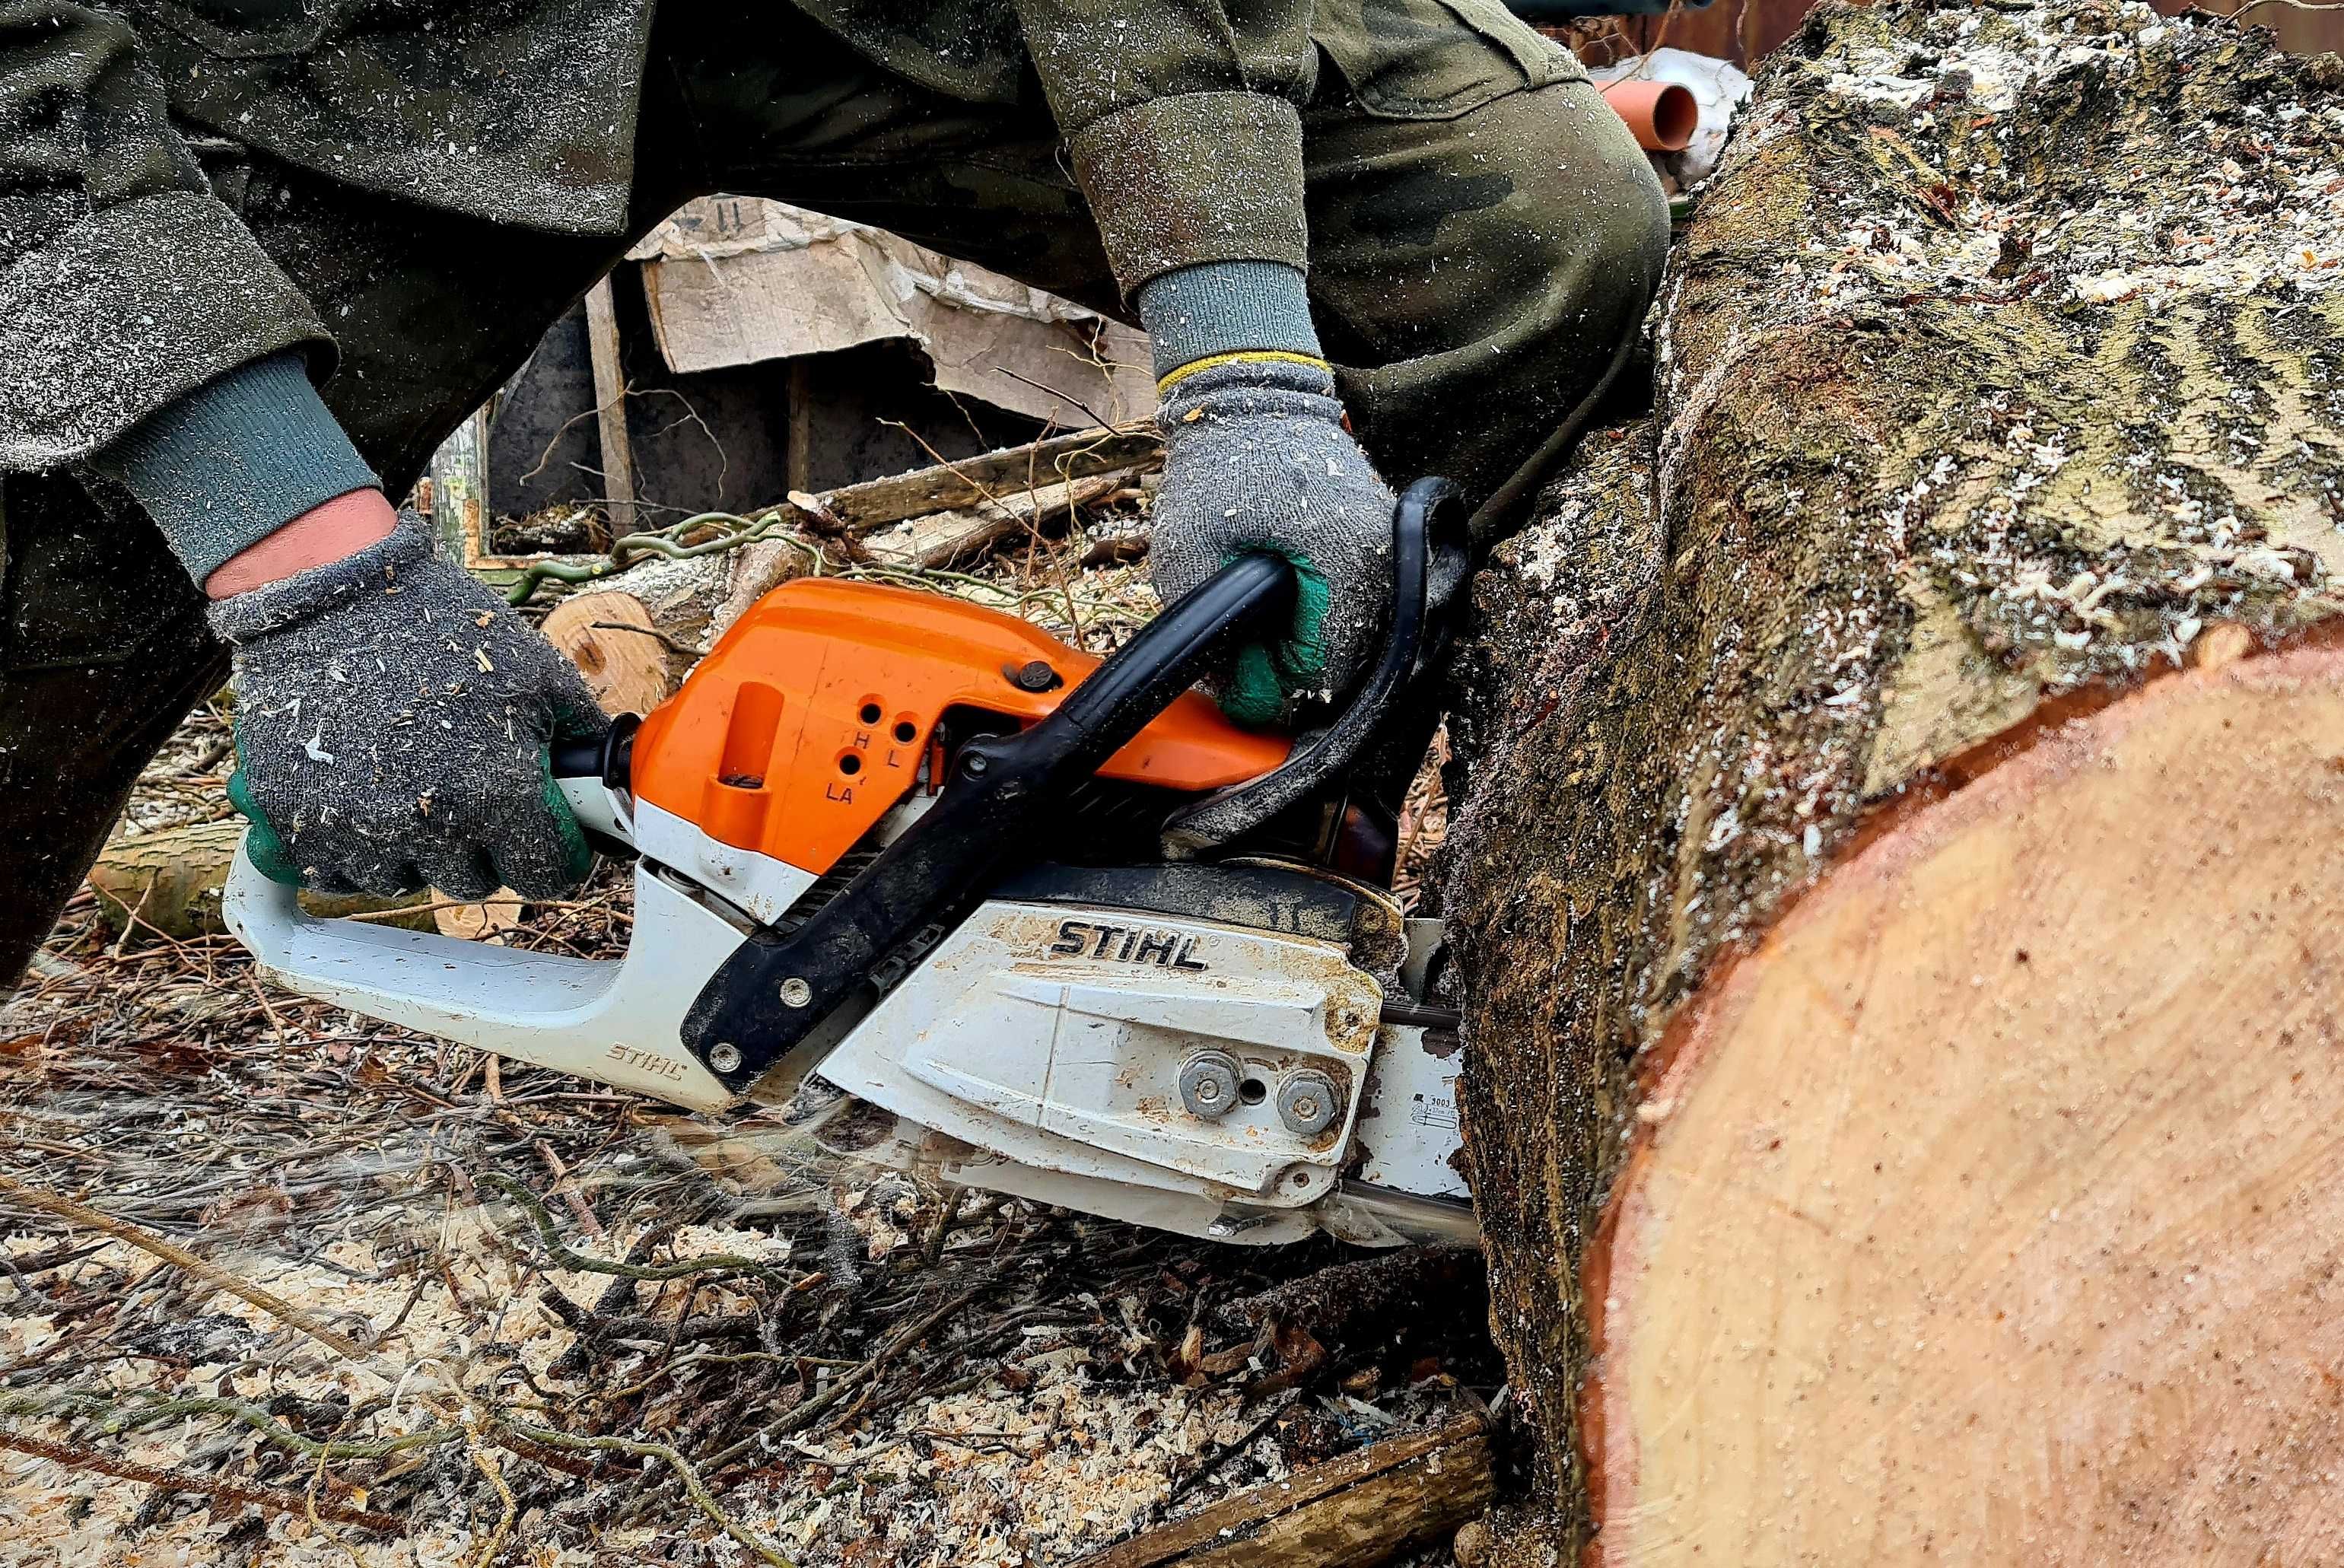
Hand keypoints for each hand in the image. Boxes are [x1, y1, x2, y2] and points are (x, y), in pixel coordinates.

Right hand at [214, 512, 605, 898]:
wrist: (329, 595)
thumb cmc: (438, 626)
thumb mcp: (537, 673)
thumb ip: (581, 738)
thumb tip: (612, 780)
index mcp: (497, 793)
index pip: (546, 874)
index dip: (553, 851)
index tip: (545, 828)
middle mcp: (428, 827)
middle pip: (474, 883)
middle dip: (482, 846)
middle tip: (471, 790)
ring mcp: (356, 831)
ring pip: (404, 880)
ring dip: (414, 848)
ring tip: (410, 780)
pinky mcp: (297, 825)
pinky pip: (335, 874)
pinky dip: (351, 849)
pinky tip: (360, 795)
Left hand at [1148, 359, 1397, 725]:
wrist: (1255, 394)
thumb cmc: (1219, 465)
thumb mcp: (1188, 549)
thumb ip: (1210, 627)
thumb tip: (1235, 693)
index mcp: (1343, 559)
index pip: (1329, 666)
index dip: (1281, 692)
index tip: (1241, 691)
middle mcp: (1383, 556)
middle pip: (1352, 656)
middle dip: (1296, 670)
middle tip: (1245, 664)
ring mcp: (1390, 544)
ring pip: (1361, 633)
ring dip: (1311, 644)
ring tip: (1261, 633)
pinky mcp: (1383, 536)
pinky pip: (1363, 599)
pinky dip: (1326, 615)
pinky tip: (1285, 608)